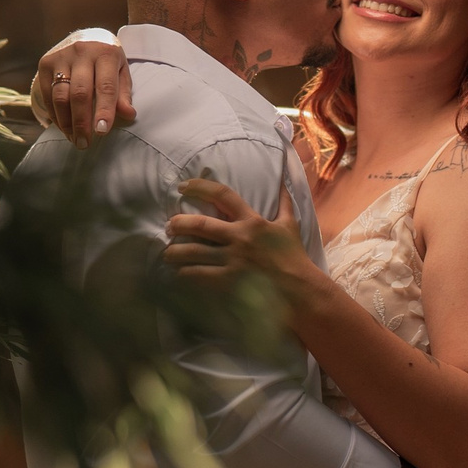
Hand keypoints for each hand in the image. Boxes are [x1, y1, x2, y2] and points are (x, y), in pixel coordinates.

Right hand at [31, 37, 135, 141]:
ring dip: (66, 122)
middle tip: (85, 144)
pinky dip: (55, 115)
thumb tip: (129, 115)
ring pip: (60, 96)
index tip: (102, 131)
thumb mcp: (121, 72)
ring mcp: (61, 57)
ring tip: (75, 139)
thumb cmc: (107, 61)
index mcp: (105, 53)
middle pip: (79, 93)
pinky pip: (48, 95)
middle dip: (82, 122)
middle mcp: (82, 52)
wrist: (86, 37)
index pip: (105, 86)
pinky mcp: (45, 63)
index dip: (104, 110)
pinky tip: (64, 128)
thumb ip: (123, 94)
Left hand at [166, 176, 309, 301]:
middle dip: (179, 223)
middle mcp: (239, 238)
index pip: (222, 195)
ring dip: (175, 252)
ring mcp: (232, 260)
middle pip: (200, 224)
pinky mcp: (228, 281)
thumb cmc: (294, 257)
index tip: (183, 186)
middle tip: (169, 226)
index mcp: (252, 221)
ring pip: (194, 252)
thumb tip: (284, 177)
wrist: (300, 290)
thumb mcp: (289, 225)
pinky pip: (199, 275)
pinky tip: (180, 273)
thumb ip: (284, 201)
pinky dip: (186, 273)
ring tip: (167, 253)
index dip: (199, 187)